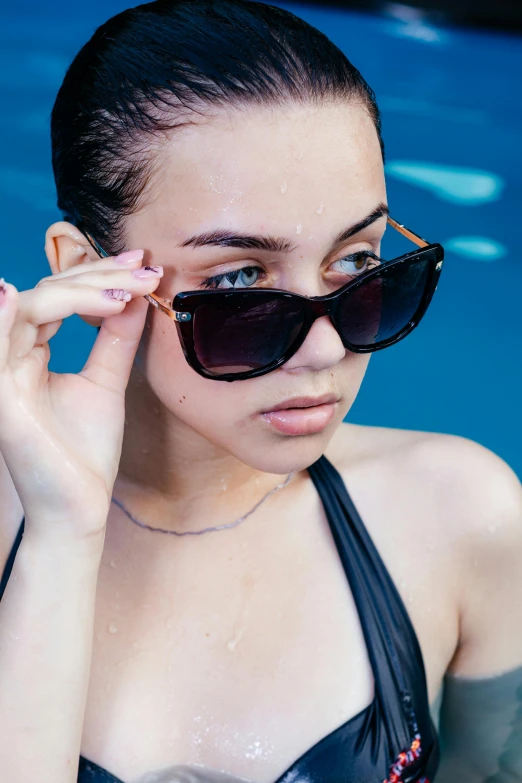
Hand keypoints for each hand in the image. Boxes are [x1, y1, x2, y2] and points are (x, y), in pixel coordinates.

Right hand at [0, 250, 162, 543]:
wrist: (79, 506)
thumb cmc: (85, 451)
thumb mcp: (107, 381)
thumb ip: (115, 338)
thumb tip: (136, 295)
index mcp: (30, 351)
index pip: (59, 297)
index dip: (100, 275)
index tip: (145, 264)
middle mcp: (11, 356)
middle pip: (46, 294)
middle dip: (100, 276)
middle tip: (147, 270)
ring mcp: (3, 375)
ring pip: (30, 307)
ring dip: (82, 291)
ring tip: (129, 289)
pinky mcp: (2, 397)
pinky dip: (10, 316)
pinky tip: (44, 296)